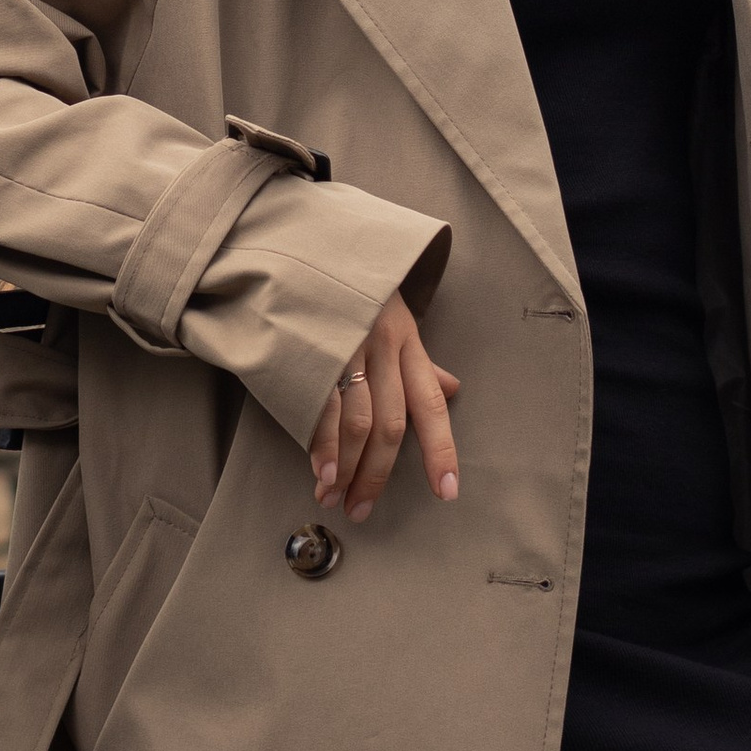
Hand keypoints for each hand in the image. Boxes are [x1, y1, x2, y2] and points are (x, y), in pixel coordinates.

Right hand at [308, 294, 461, 518]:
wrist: (298, 240)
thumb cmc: (349, 284)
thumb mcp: (393, 312)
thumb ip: (418, 358)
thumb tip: (452, 389)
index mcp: (406, 337)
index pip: (430, 404)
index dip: (441, 450)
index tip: (448, 492)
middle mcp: (381, 344)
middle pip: (391, 425)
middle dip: (378, 476)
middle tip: (362, 510)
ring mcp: (344, 346)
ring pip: (356, 423)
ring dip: (347, 469)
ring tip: (334, 497)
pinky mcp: (308, 348)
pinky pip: (320, 406)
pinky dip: (322, 445)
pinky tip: (321, 470)